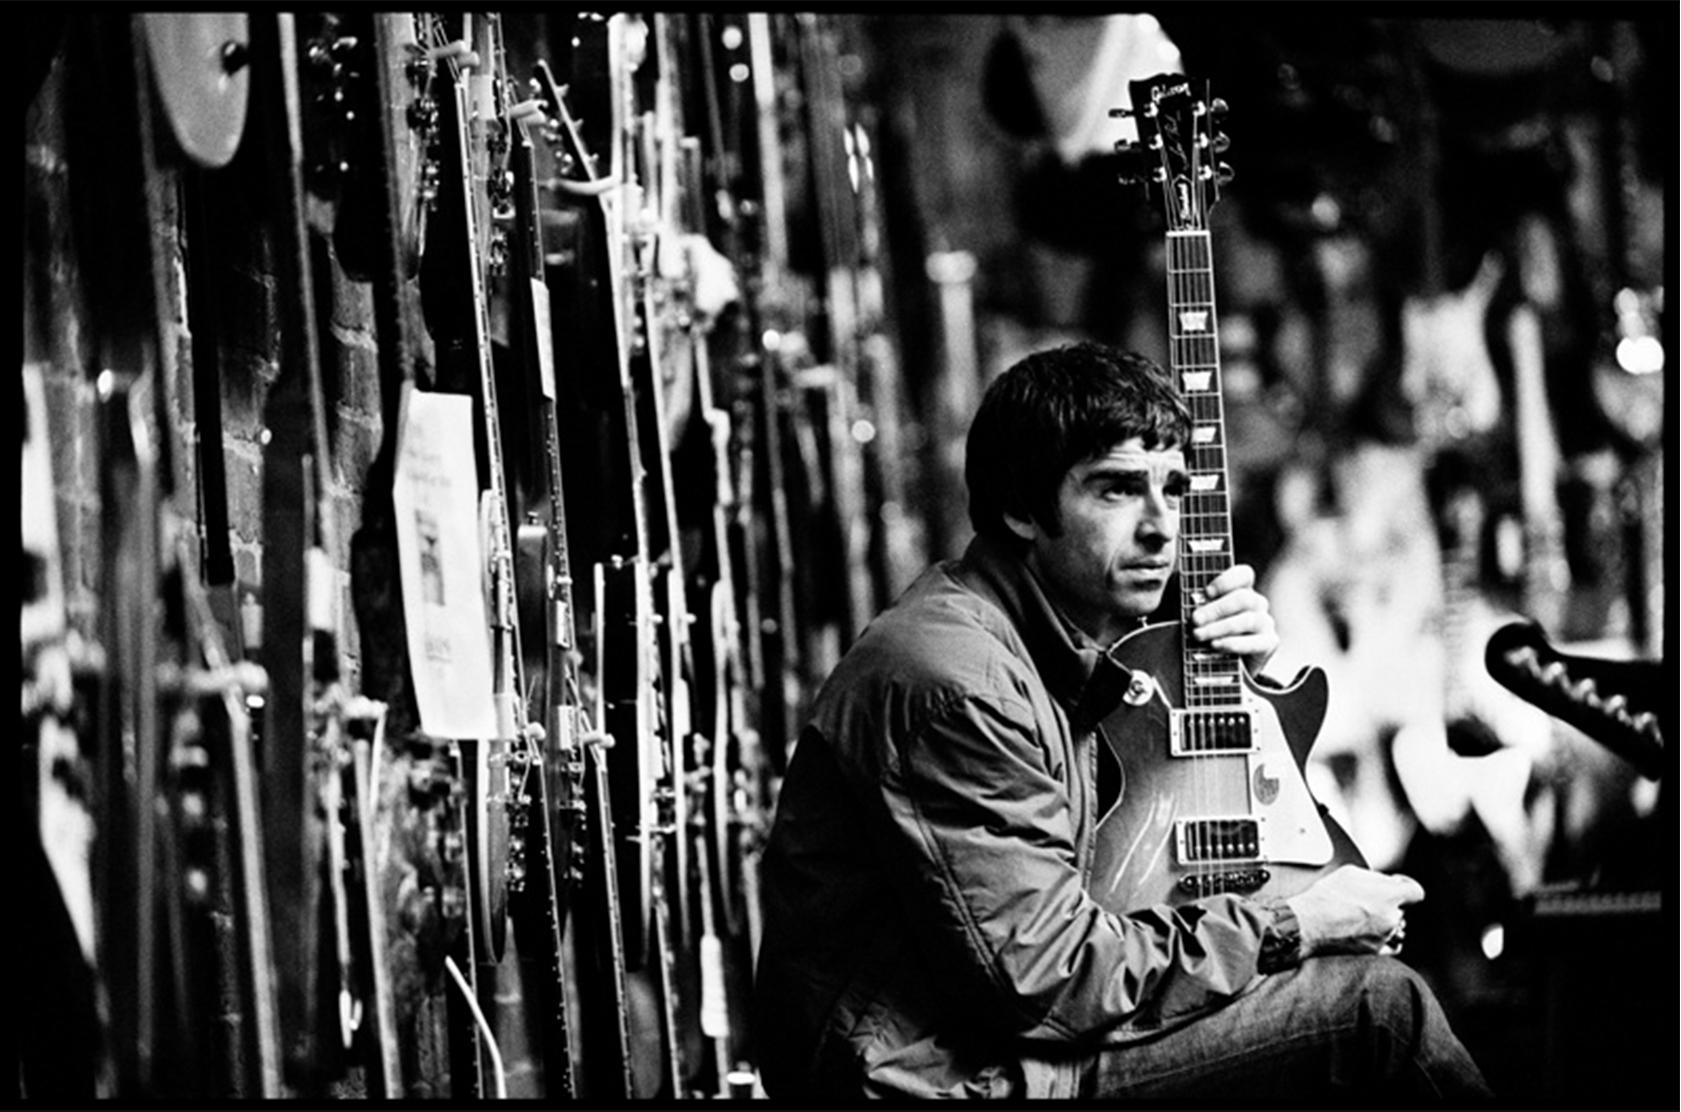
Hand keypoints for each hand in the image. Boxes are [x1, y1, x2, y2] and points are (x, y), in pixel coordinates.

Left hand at [1189, 563, 1278, 675]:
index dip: (1227, 581)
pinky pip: (1257, 642)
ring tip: (1198, 635)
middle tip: (1195, 620)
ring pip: (1248, 619)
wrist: (1213, 667)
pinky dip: (1234, 643)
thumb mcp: (1193, 611)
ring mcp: (1264, 622)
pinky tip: (1217, 646)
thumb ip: (1189, 597)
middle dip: (1216, 609)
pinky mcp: (1269, 644)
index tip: (1207, 592)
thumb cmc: (1202, 631)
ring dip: (1220, 627)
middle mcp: (1256, 603)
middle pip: (1244, 598)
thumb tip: (1178, 589)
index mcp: (1240, 589)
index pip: (1244, 575)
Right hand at [1285, 865, 1423, 957]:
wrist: (1308, 924)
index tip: (1398, 885)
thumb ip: (1376, 877)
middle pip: (1401, 909)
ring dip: (1384, 921)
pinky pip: (1389, 944)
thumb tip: (1388, 882)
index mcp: (1389, 895)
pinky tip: (1369, 932)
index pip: (1416, 892)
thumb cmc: (1326, 897)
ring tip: (1362, 916)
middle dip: (1389, 903)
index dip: (1407, 887)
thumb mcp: (1350, 873)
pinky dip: (1383, 938)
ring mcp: (1384, 936)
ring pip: (1394, 926)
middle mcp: (1392, 918)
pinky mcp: (1375, 951)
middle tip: (1368, 900)